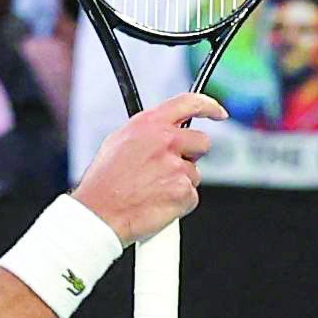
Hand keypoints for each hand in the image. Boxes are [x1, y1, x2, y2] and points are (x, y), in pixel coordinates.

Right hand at [70, 91, 222, 241]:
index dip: (209, 106)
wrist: (99, 214)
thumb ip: (147, 132)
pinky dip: (179, 203)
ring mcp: (176, 167)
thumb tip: (163, 131)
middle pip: (202, 142)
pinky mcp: (183, 191)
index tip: (218, 112)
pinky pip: (191, 196)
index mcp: (149, 124)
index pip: (189, 103)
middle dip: (192, 154)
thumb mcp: (118, 142)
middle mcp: (166, 141)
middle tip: (170, 168)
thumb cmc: (103, 183)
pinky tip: (158, 203)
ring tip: (153, 190)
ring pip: (194, 173)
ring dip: (180, 182)